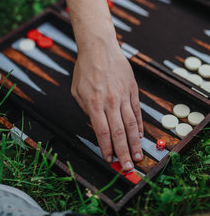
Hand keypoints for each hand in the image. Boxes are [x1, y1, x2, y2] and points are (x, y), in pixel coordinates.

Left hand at [71, 37, 142, 170]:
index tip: (109, 160)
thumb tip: (96, 125)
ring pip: (131, 125)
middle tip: (128, 167)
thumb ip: (85, 109)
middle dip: (123, 153)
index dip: (107, 149)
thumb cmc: (85, 69)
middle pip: (119, 133)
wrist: (99, 48)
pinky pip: (137, 111)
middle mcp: (110, 102)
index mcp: (94, 103)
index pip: (102, 132)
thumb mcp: (77, 90)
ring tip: (138, 157)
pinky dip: (139, 125)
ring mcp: (123, 96)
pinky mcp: (132, 90)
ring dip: (135, 143)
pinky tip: (139, 136)